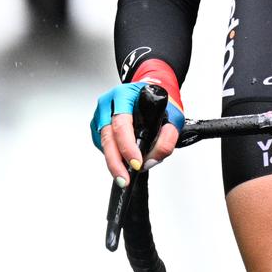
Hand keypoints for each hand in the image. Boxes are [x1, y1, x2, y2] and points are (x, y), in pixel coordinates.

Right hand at [91, 70, 184, 184]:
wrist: (152, 93)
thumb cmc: (160, 101)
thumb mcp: (174, 116)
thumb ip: (167, 139)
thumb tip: (151, 160)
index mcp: (125, 95)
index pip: (122, 123)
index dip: (127, 146)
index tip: (136, 163)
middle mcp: (109, 103)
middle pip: (107, 136)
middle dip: (116, 161)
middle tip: (124, 178)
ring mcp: (101, 114)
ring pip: (103, 142)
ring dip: (113, 161)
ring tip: (124, 174)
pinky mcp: (98, 125)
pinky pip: (102, 144)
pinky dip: (112, 155)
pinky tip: (121, 161)